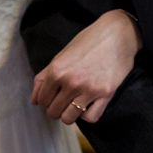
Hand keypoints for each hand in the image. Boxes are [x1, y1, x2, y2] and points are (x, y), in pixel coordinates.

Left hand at [31, 8, 140, 124]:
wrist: (118, 34)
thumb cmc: (90, 41)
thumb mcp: (62, 55)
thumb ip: (44, 76)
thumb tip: (35, 100)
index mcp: (56, 70)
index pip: (41, 100)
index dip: (45, 101)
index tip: (52, 98)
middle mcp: (71, 82)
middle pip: (53, 111)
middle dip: (56, 109)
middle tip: (63, 102)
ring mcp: (89, 89)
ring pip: (69, 118)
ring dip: (69, 115)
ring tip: (74, 106)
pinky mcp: (106, 94)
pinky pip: (91, 117)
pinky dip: (87, 115)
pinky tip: (88, 106)